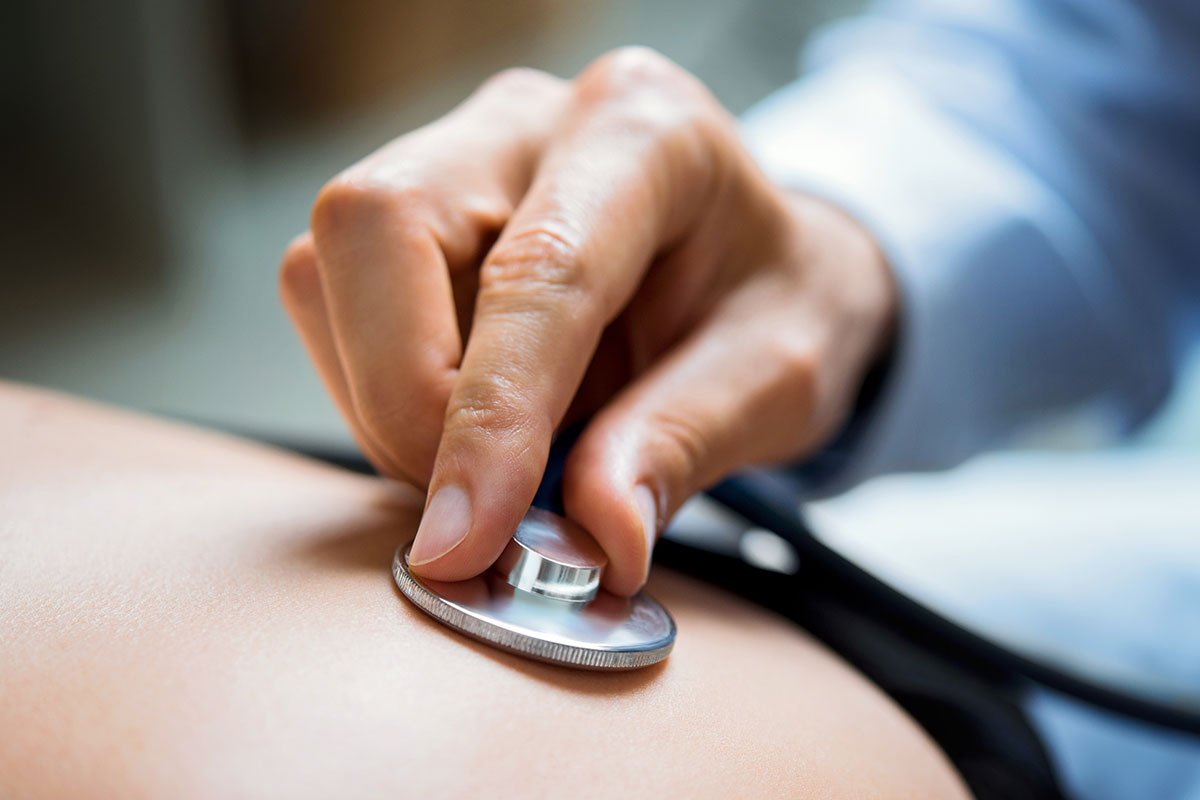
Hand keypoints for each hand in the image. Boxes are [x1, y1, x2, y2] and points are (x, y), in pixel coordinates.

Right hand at [280, 48, 894, 594]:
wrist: (755, 270)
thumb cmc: (775, 305)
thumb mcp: (779, 378)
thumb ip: (683, 446)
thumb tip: (590, 535)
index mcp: (645, 131)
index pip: (536, 270)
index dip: (489, 414)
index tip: (465, 538)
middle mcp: (529, 121)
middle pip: (379, 226)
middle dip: (401, 393)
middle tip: (476, 507)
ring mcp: (458, 159)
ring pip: (331, 269)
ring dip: (388, 401)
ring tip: (500, 459)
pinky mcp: (413, 216)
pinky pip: (336, 304)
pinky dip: (383, 394)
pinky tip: (473, 422)